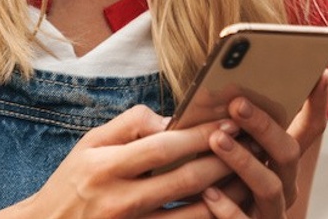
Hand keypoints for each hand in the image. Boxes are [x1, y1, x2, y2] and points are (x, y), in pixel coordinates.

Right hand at [1, 105, 240, 218]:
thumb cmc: (74, 181)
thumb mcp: (90, 144)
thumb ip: (131, 124)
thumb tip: (174, 119)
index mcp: (105, 166)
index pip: (162, 147)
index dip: (199, 135)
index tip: (230, 122)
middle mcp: (118, 199)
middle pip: (184, 181)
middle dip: (223, 162)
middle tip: (254, 145)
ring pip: (191, 216)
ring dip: (227, 196)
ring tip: (253, 177)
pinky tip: (230, 208)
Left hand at [201, 69, 327, 217]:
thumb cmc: (219, 185)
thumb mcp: (231, 155)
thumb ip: (234, 130)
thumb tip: (224, 88)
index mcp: (283, 162)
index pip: (310, 129)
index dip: (319, 102)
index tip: (322, 73)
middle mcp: (285, 185)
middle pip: (287, 152)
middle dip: (264, 126)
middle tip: (237, 103)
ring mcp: (272, 212)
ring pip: (270, 186)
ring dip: (244, 161)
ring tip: (217, 140)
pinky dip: (227, 208)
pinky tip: (209, 193)